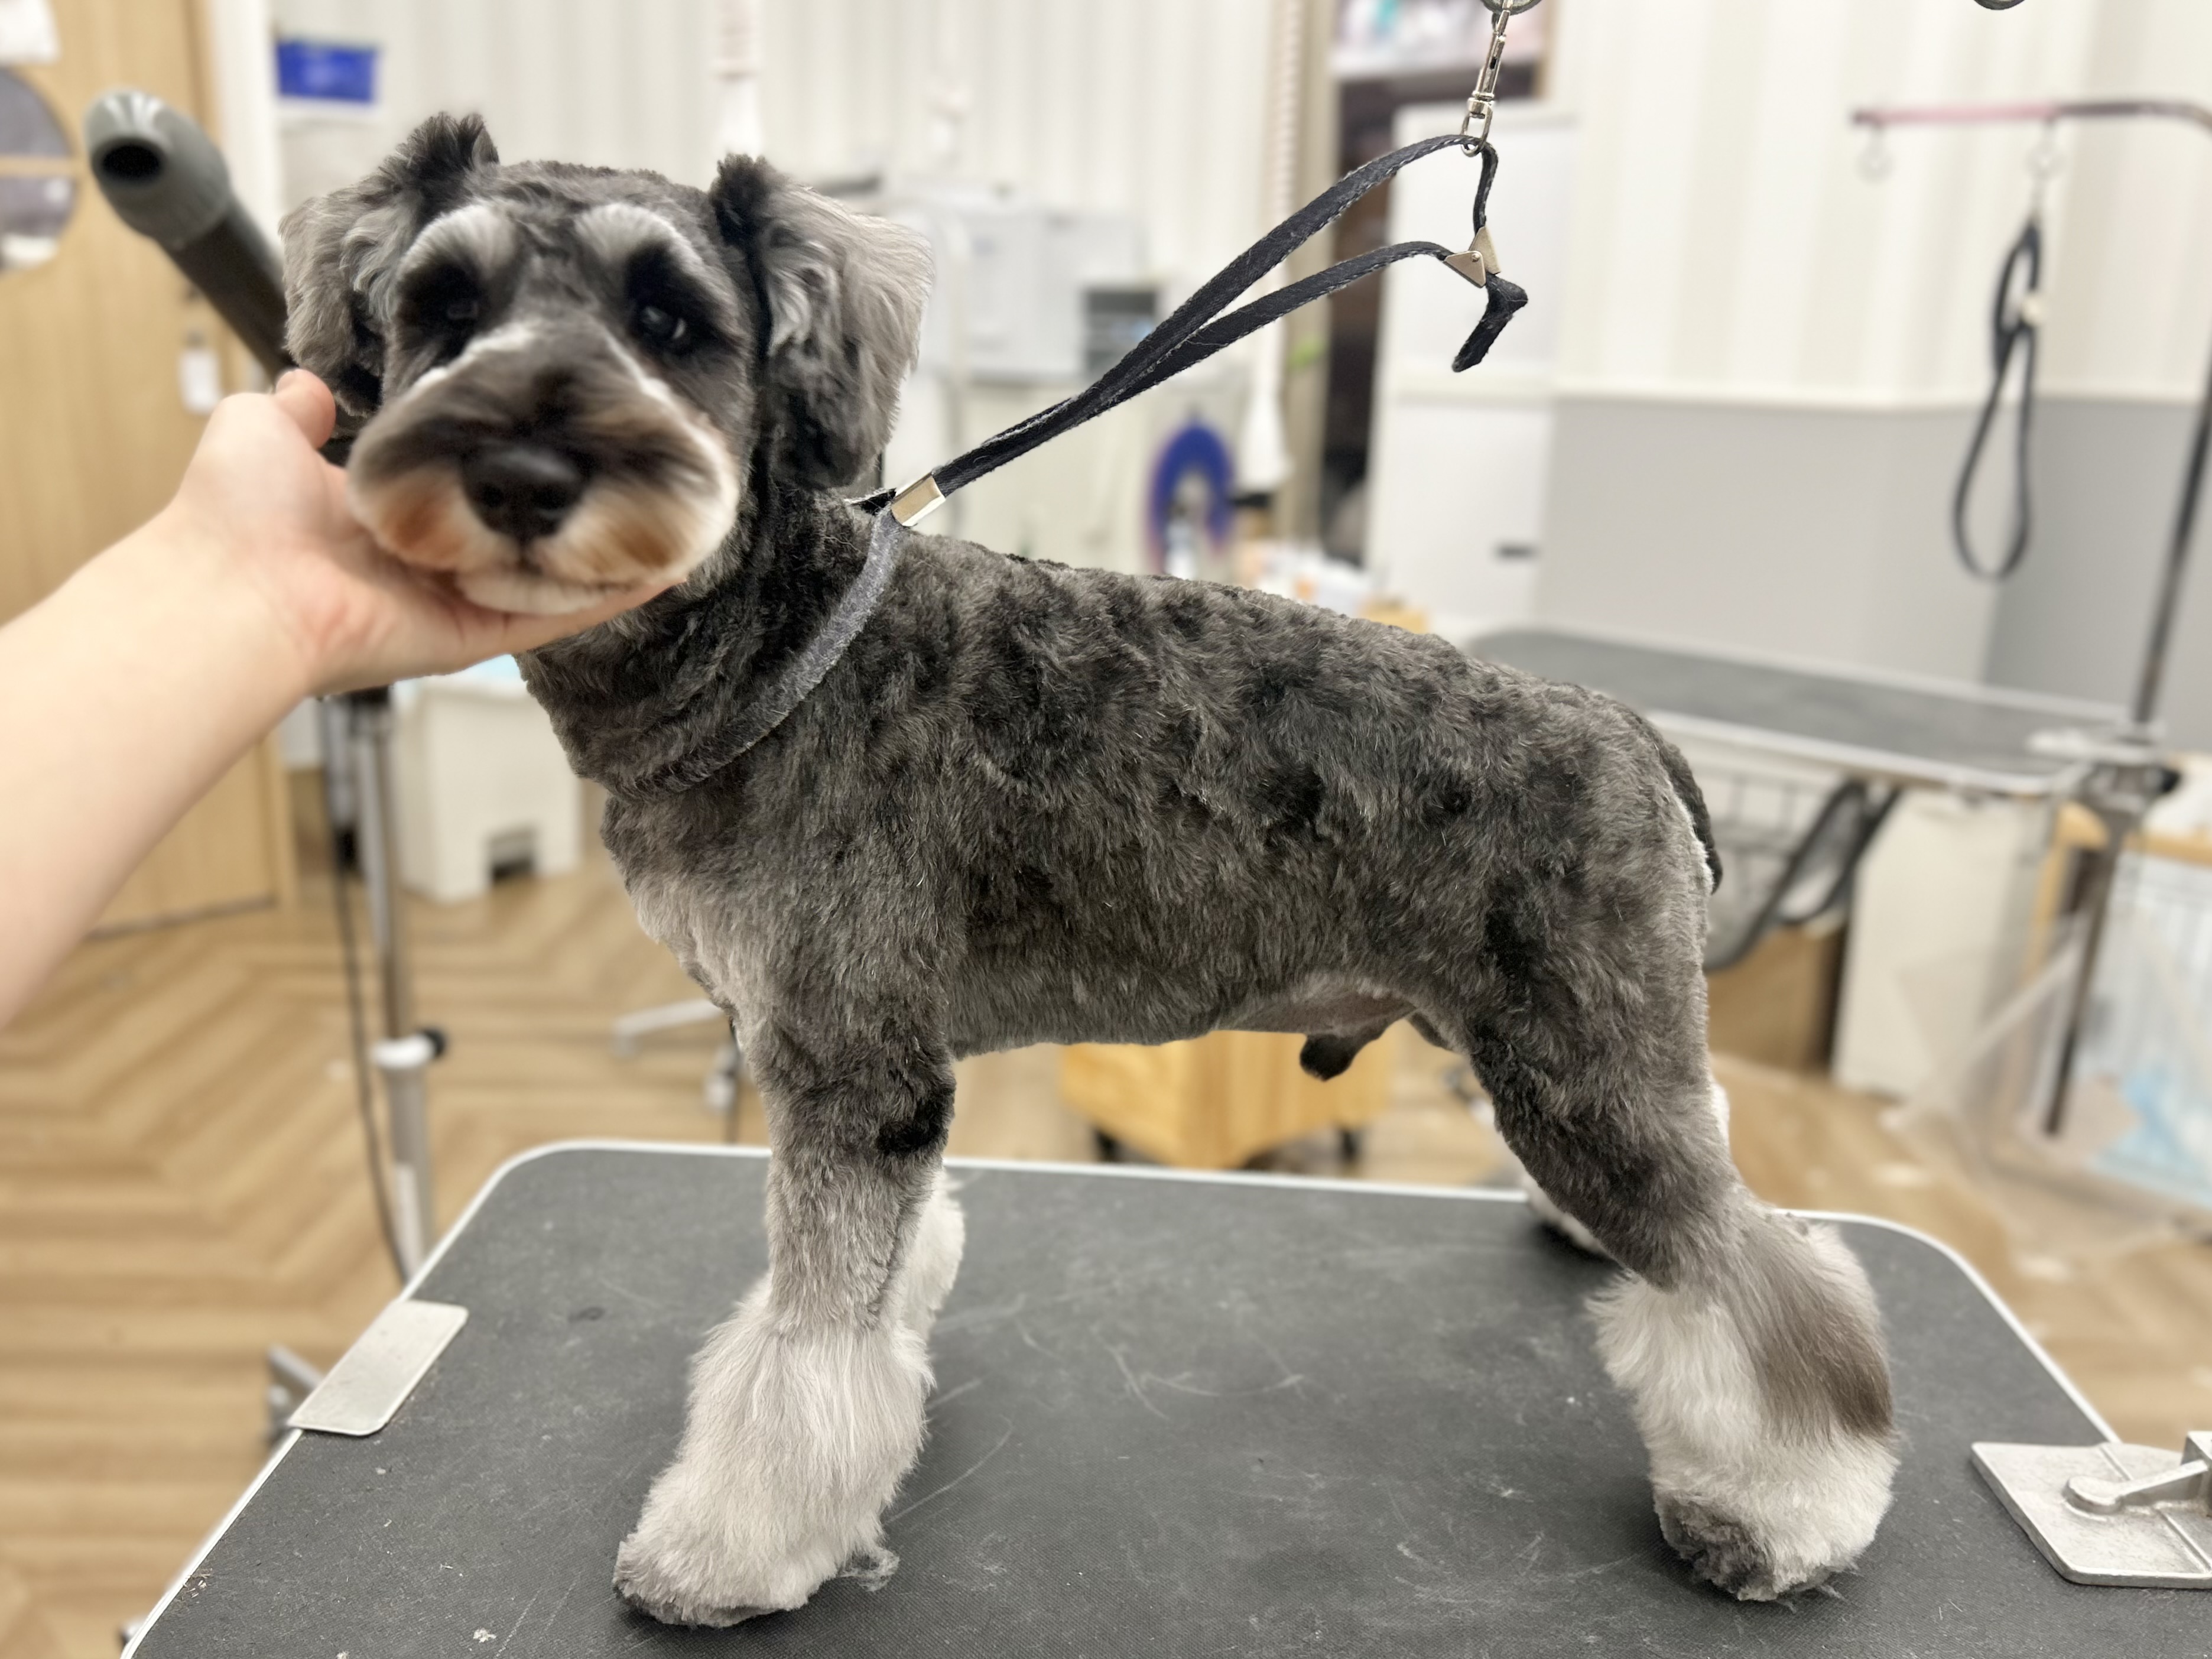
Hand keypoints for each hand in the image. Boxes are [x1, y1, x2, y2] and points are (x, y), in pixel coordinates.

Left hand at [151, 371, 669, 695]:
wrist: (238, 590)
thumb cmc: (239, 515)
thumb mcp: (261, 428)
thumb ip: (294, 407)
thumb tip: (309, 383)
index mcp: (389, 517)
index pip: (466, 489)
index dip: (510, 461)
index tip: (555, 427)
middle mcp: (431, 563)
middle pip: (519, 535)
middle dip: (572, 505)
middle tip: (631, 467)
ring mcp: (460, 602)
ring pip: (552, 576)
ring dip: (608, 550)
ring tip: (672, 516)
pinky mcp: (480, 633)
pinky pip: (559, 613)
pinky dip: (613, 594)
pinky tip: (664, 566)